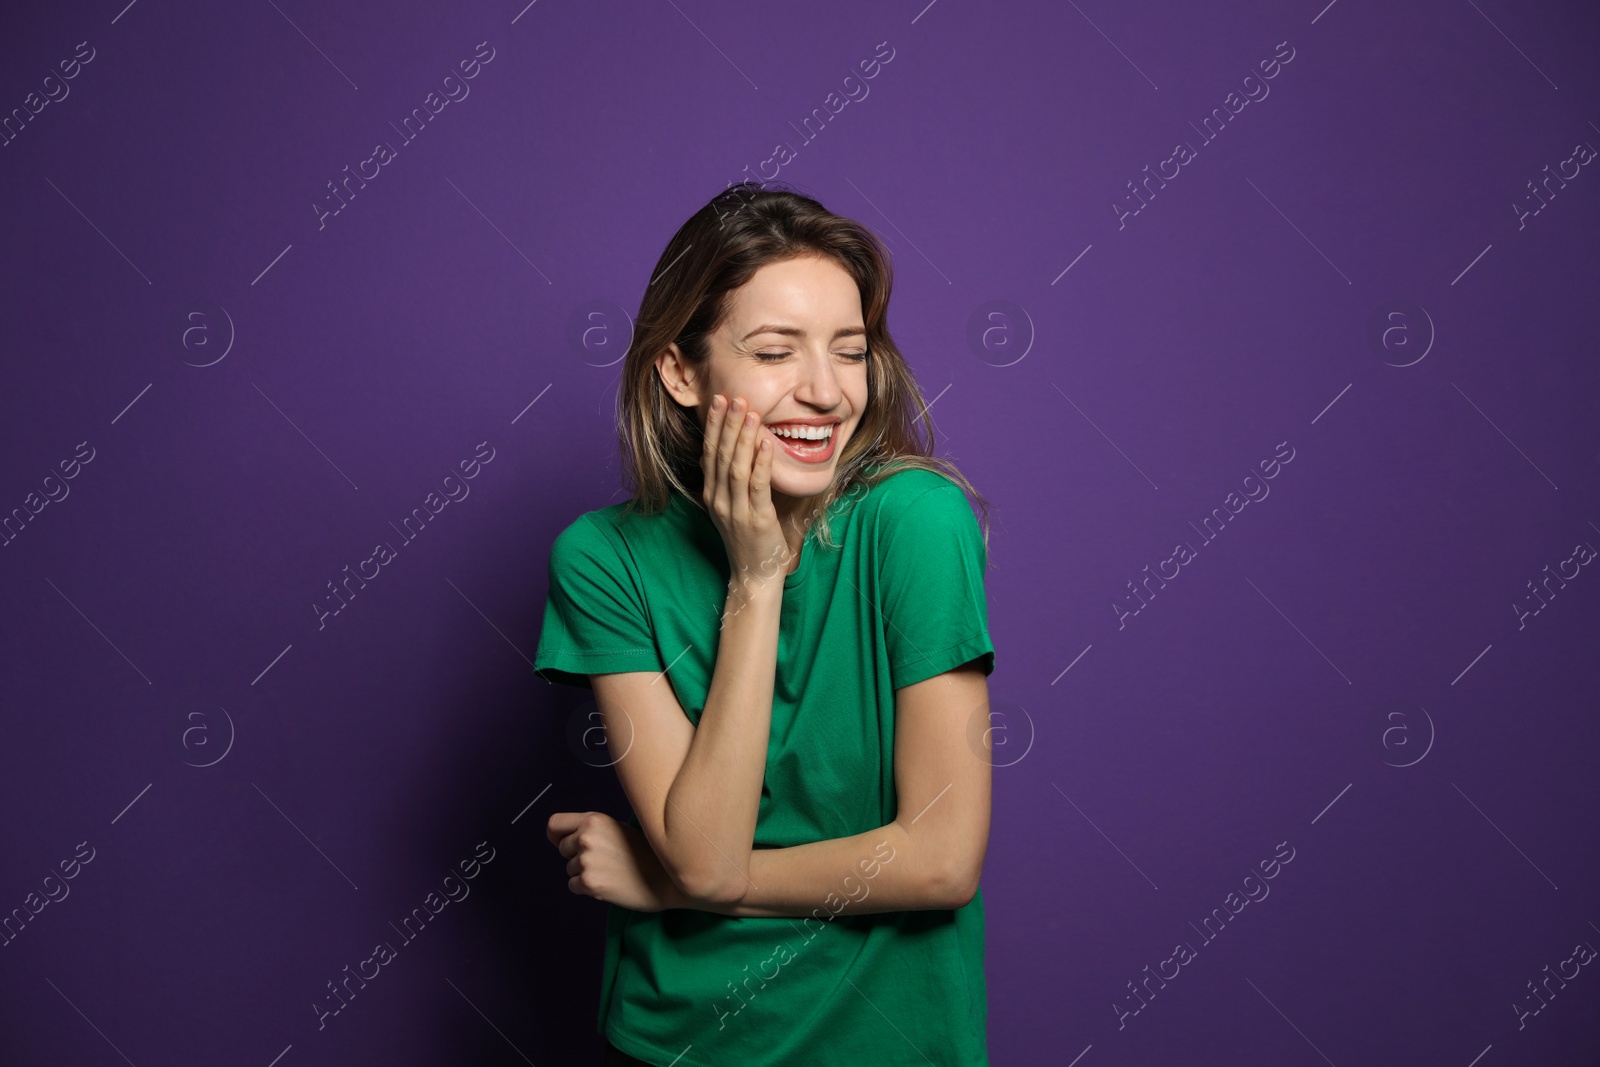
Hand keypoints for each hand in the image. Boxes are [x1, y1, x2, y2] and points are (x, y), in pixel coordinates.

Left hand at [547, 810, 688, 911]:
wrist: (665, 879)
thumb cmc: (645, 854)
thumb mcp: (618, 829)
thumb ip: (592, 830)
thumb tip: (567, 839)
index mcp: (594, 819)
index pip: (554, 824)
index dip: (557, 836)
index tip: (565, 843)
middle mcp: (587, 837)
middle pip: (562, 849)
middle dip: (576, 856)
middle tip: (602, 861)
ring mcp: (586, 860)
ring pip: (570, 869)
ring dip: (585, 873)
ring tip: (610, 872)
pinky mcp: (589, 882)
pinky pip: (574, 886)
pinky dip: (587, 888)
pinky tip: (608, 883)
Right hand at [701, 394, 793, 593]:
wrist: (754, 574)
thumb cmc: (748, 538)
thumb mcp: (730, 506)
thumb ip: (727, 481)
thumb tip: (723, 451)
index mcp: (712, 494)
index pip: (709, 453)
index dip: (714, 426)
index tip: (718, 401)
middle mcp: (719, 500)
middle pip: (721, 455)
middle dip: (727, 424)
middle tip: (734, 397)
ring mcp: (735, 510)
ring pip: (736, 467)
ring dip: (743, 437)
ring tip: (750, 412)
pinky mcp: (756, 519)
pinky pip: (757, 486)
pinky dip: (761, 462)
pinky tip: (765, 443)